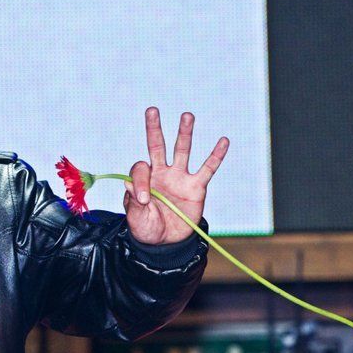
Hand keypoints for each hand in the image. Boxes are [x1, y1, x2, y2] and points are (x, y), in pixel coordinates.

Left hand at [123, 107, 228, 244]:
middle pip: (157, 146)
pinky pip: (208, 169)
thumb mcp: (136, 219)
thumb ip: (133, 203)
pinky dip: (216, 156)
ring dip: (184, 133)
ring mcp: (180, 178)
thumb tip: (129, 184)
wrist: (166, 243)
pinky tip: (223, 141)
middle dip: (154, 128)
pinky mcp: (197, 187)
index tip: (145, 200)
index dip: (141, 181)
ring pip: (182, 151)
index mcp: (144, 179)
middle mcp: (161, 173)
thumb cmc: (147, 229)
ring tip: (187, 115)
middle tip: (151, 110)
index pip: (141, 168)